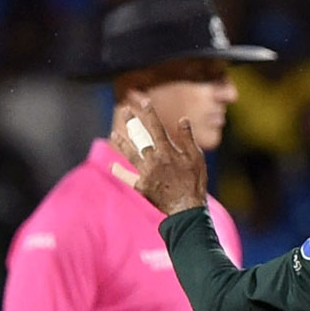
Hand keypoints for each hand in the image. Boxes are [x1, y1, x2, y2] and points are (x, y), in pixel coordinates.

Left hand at [111, 94, 207, 215]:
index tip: (144, 101)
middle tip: (126, 110)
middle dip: (132, 122)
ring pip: (130, 154)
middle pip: (139, 137)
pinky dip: (120, 172)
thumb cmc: (195, 183)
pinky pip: (127, 177)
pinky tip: (113, 167)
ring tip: (114, 134)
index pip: (156, 127)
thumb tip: (183, 119)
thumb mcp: (197, 159)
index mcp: (167, 151)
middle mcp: (154, 159)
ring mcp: (146, 173)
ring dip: (121, 143)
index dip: (149, 113)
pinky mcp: (141, 186)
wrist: (187, 209)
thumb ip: (188, 139)